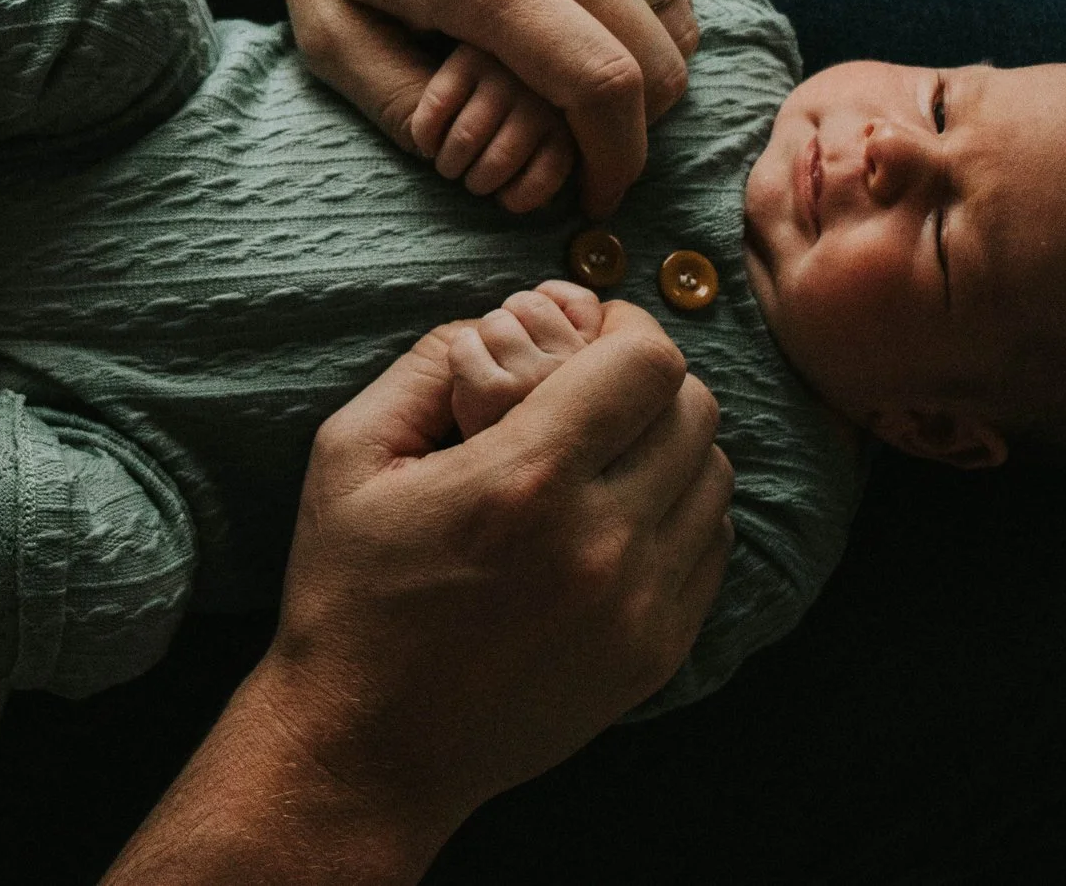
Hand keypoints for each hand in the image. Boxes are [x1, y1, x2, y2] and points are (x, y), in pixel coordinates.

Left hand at [139, 0, 698, 217]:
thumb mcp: (327, 30)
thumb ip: (399, 109)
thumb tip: (466, 167)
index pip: (602, 88)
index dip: (614, 162)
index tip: (596, 198)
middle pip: (658, 63)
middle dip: (637, 133)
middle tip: (594, 156)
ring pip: (675, 18)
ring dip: (650, 74)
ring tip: (592, 95)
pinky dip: (650, 15)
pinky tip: (593, 27)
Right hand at [267, 297, 729, 831]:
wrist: (369, 747)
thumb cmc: (349, 593)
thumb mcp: (349, 453)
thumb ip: (429, 361)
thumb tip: (507, 317)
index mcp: (523, 482)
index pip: (648, 362)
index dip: (626, 326)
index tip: (592, 332)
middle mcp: (599, 543)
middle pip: (696, 410)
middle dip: (647, 381)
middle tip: (595, 389)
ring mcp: (639, 606)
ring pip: (716, 476)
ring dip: (671, 445)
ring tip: (606, 454)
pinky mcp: (656, 654)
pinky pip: (712, 547)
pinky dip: (680, 512)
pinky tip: (617, 515)